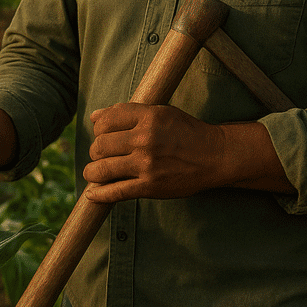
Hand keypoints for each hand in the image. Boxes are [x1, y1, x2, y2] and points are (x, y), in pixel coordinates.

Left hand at [83, 103, 226, 203]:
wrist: (214, 155)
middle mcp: (145, 139)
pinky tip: (93, 193)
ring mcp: (147, 164)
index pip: (106, 120)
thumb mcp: (161, 112)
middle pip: (100, 145)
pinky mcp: (150, 186)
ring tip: (93, 172)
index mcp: (148, 117)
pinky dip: (100, 194)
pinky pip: (116, 192)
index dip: (98, 128)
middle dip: (94, 151)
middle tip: (99, 154)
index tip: (101, 133)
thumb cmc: (186, 131)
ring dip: (92, 172)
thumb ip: (128, 112)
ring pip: (102, 169)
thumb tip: (94, 117)